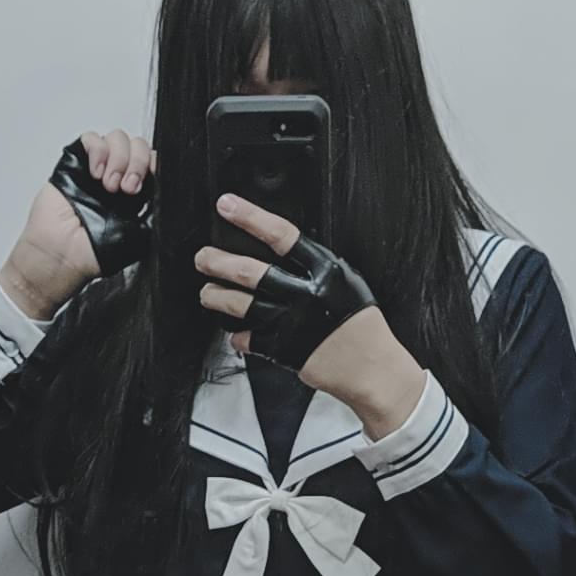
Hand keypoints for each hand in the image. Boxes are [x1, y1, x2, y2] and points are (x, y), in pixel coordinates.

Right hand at [0, 129, 155, 319]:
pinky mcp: (75, 162)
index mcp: (135, 194)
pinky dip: (98, 151)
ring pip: (118, 138)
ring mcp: (97, 168)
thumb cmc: (93, 253)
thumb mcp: (141, 236)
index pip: (152, 163)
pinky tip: (96, 173)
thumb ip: (156, 212)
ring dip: (119, 158)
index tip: (152, 180)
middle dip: (138, 163)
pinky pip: (92, 138)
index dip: (154, 165)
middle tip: (127, 189)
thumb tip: (170, 194)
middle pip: (138, 145)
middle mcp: (117, 177)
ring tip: (108, 185)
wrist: (62, 255)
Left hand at [195, 193, 427, 437]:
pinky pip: (247, 339)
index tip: (227, 206)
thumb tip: (284, 250)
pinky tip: (234, 330)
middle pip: (250, 271)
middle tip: (203, 258)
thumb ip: (317, 268)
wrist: (371, 368)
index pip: (281, 235)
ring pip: (240, 305)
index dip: (250, 217)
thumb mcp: (348, 283)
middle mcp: (305, 295)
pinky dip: (237, 335)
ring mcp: (291, 323)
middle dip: (219, 261)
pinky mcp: (282, 350)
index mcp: (325, 271)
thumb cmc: (362, 326)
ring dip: (216, 297)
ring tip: (207, 293)